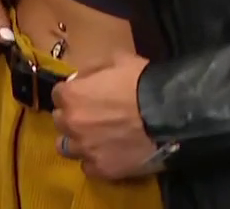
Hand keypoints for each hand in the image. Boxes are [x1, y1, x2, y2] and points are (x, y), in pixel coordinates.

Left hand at [51, 51, 162, 178]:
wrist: (171, 115)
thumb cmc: (143, 83)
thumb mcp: (116, 60)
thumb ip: (93, 69)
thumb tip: (82, 79)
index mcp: (71, 96)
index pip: (59, 94)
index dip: (73, 94)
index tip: (86, 95)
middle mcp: (71, 124)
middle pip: (61, 121)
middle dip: (73, 117)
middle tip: (93, 117)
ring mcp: (85, 149)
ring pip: (67, 148)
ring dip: (77, 142)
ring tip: (95, 139)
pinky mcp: (102, 169)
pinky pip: (88, 168)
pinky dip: (95, 161)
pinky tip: (109, 155)